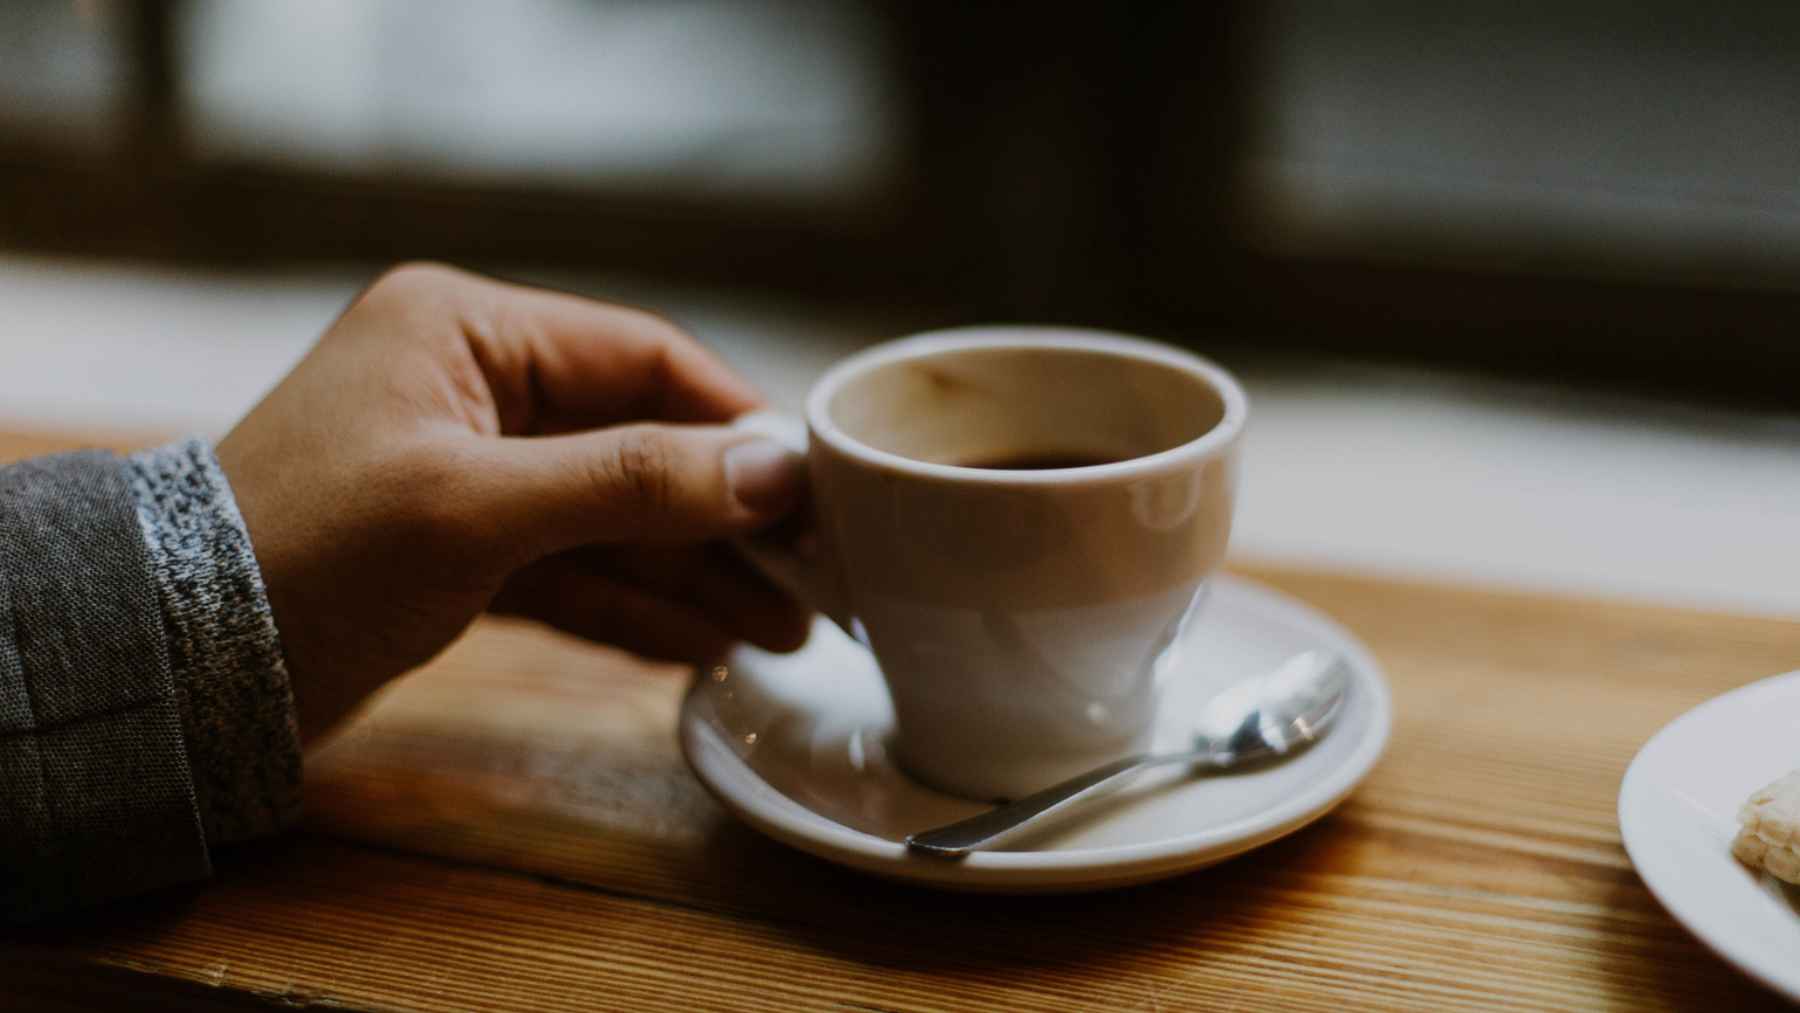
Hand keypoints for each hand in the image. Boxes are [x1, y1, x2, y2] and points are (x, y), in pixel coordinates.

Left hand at [216, 263, 809, 742]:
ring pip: (617, 518)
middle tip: (817, 575)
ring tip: (786, 629)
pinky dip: (637, 608)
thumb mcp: (477, 507)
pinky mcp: (464, 554)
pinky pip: (576, 572)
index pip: (642, 358)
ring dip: (696, 574)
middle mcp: (476, 390)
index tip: (817, 486)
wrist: (177, 664)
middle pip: (642, 444)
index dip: (738, 424)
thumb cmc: (307, 552)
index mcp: (467, 330)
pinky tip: (707, 644)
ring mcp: (472, 474)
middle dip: (727, 517)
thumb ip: (632, 481)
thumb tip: (775, 471)